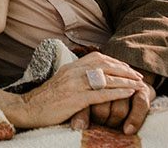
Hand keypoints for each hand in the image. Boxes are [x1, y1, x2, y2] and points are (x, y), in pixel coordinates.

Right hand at [5, 52, 145, 128]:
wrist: (28, 108)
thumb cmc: (45, 99)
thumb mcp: (61, 82)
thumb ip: (75, 77)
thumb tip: (91, 78)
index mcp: (70, 67)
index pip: (98, 58)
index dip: (115, 62)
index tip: (127, 68)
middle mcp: (73, 72)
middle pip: (105, 64)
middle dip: (124, 70)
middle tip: (138, 76)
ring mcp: (74, 84)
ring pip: (106, 78)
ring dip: (126, 80)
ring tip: (139, 84)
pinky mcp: (76, 99)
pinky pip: (101, 93)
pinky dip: (117, 92)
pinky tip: (128, 93)